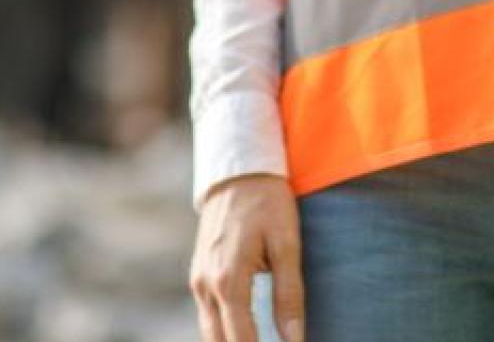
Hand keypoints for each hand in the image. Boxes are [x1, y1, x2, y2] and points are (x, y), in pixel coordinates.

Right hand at [190, 174, 303, 341]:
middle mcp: (206, 285)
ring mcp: (198, 279)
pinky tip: (246, 330)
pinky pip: (208, 313)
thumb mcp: (287, 245)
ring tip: (260, 339)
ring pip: (210, 331)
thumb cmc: (267, 203)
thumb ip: (289, 295)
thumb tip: (295, 339)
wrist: (237, 169)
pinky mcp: (198, 273)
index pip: (241, 340)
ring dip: (232, 341)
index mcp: (229, 281)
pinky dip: (224, 328)